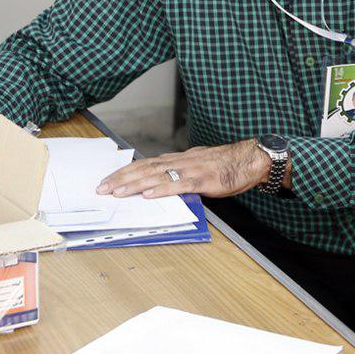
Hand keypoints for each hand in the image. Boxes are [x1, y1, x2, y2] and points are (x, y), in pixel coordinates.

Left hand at [96, 138, 276, 199]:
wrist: (252, 159)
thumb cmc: (228, 165)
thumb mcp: (200, 167)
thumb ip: (182, 175)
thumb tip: (164, 187)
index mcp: (180, 159)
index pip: (146, 164)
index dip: (126, 171)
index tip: (108, 179)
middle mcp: (181, 161)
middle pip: (145, 168)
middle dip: (122, 178)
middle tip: (102, 188)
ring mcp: (192, 170)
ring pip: (158, 176)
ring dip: (135, 184)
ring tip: (118, 192)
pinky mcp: (204, 180)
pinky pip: (179, 185)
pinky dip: (162, 190)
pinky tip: (149, 195)